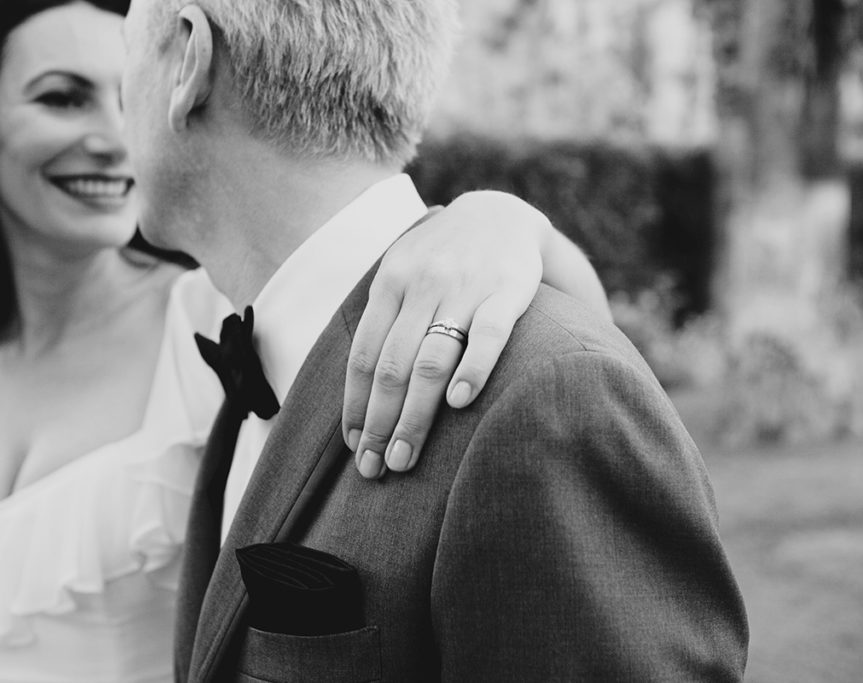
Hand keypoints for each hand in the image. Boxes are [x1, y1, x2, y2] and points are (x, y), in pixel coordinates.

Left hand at [343, 191, 546, 478]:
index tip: (355, 447)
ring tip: (406, 457)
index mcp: (390, 284)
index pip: (365, 356)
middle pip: (393, 367)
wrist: (501, 212)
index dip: (356, 405)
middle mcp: (422, 285)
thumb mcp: (403, 274)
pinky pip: (488, 334)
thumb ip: (384, 321)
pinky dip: (472, 369)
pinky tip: (459, 404)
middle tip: (376, 469)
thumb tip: (358, 392)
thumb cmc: (443, 258)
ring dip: (415, 415)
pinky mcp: (507, 289)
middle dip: (380, 423)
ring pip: (431, 359)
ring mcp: (465, 287)